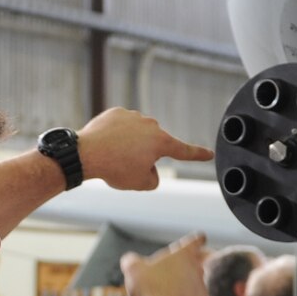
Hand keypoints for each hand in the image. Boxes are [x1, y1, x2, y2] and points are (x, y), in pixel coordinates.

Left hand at [77, 109, 214, 192]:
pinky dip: (116, 136)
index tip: (209, 153)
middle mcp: (151, 125)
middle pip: (153, 146)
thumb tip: (150, 168)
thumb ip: (153, 178)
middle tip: (126, 166)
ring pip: (136, 136)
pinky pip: (121, 127)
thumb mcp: (141, 183)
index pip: (184, 151)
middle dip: (144, 157)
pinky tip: (106, 143)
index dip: (198, 154)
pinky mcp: (116, 112)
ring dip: (129, 145)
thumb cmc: (114, 169)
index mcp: (161, 142)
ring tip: (113, 155)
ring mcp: (133, 116)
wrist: (86, 153)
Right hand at [122, 235, 211, 295]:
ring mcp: (204, 288)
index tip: (198, 241)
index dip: (196, 240)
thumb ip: (130, 261)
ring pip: (195, 285)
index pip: (196, 240)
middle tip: (168, 277)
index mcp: (184, 255)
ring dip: (184, 290)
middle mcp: (198, 269)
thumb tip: (129, 260)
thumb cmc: (151, 290)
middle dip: (185, 269)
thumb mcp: (133, 270)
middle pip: (197, 264)